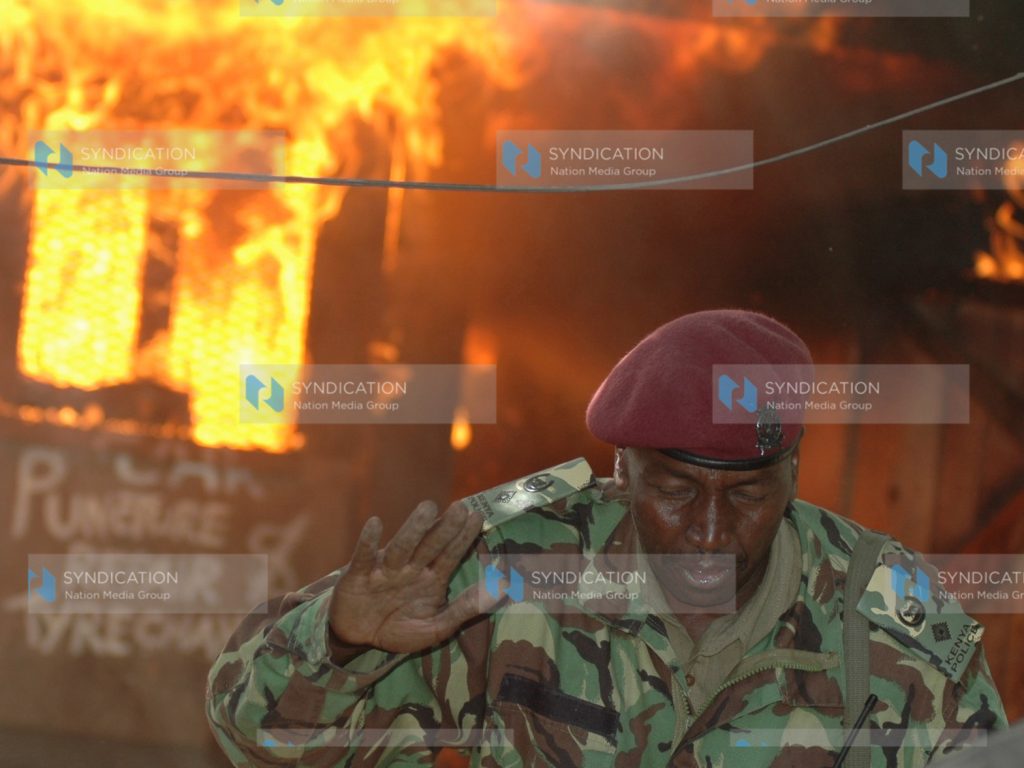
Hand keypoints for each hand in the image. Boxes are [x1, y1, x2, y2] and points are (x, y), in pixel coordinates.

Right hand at [328, 501, 489, 654]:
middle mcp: (410, 568)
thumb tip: (502, 588)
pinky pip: (364, 557)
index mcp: (431, 578)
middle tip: (461, 507)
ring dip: (414, 529)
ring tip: (428, 509)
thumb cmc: (399, 629)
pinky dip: (368, 542)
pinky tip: (375, 524)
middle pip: (430, 545)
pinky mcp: (358, 576)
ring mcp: (385, 570)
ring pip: (402, 547)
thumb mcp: (436, 627)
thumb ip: (466, 609)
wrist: (358, 638)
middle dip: (445, 528)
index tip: (478, 517)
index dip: (464, 537)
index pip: (451, 554)